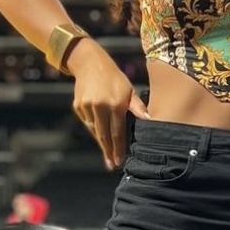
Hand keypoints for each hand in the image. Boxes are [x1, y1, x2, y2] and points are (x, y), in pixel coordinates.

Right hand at [68, 39, 149, 169]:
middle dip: (109, 152)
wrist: (89, 63)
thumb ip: (138, 107)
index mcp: (115, 104)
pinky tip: (100, 135)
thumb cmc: (114, 78)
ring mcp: (87, 107)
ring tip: (108, 154)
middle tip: (112, 165)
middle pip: (104, 136)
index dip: (119, 148)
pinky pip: (88, 122)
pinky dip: (95, 129)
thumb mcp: (129, 90)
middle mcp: (99, 107)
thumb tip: (150, 121)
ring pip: (95, 131)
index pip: (117, 132)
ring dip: (102, 143)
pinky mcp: (78, 106)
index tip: (120, 161)